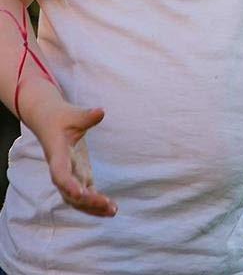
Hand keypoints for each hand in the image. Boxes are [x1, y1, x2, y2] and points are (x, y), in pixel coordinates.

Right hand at [37, 100, 116, 217]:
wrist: (49, 122)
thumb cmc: (62, 118)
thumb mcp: (73, 114)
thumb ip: (86, 116)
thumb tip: (101, 111)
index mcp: (57, 156)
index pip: (60, 175)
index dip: (68, 185)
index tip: (80, 193)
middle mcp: (61, 170)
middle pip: (70, 193)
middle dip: (87, 201)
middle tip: (107, 204)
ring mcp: (70, 175)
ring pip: (77, 199)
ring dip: (93, 207)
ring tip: (113, 211)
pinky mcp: (79, 175)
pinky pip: (86, 193)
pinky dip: (96, 202)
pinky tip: (110, 209)